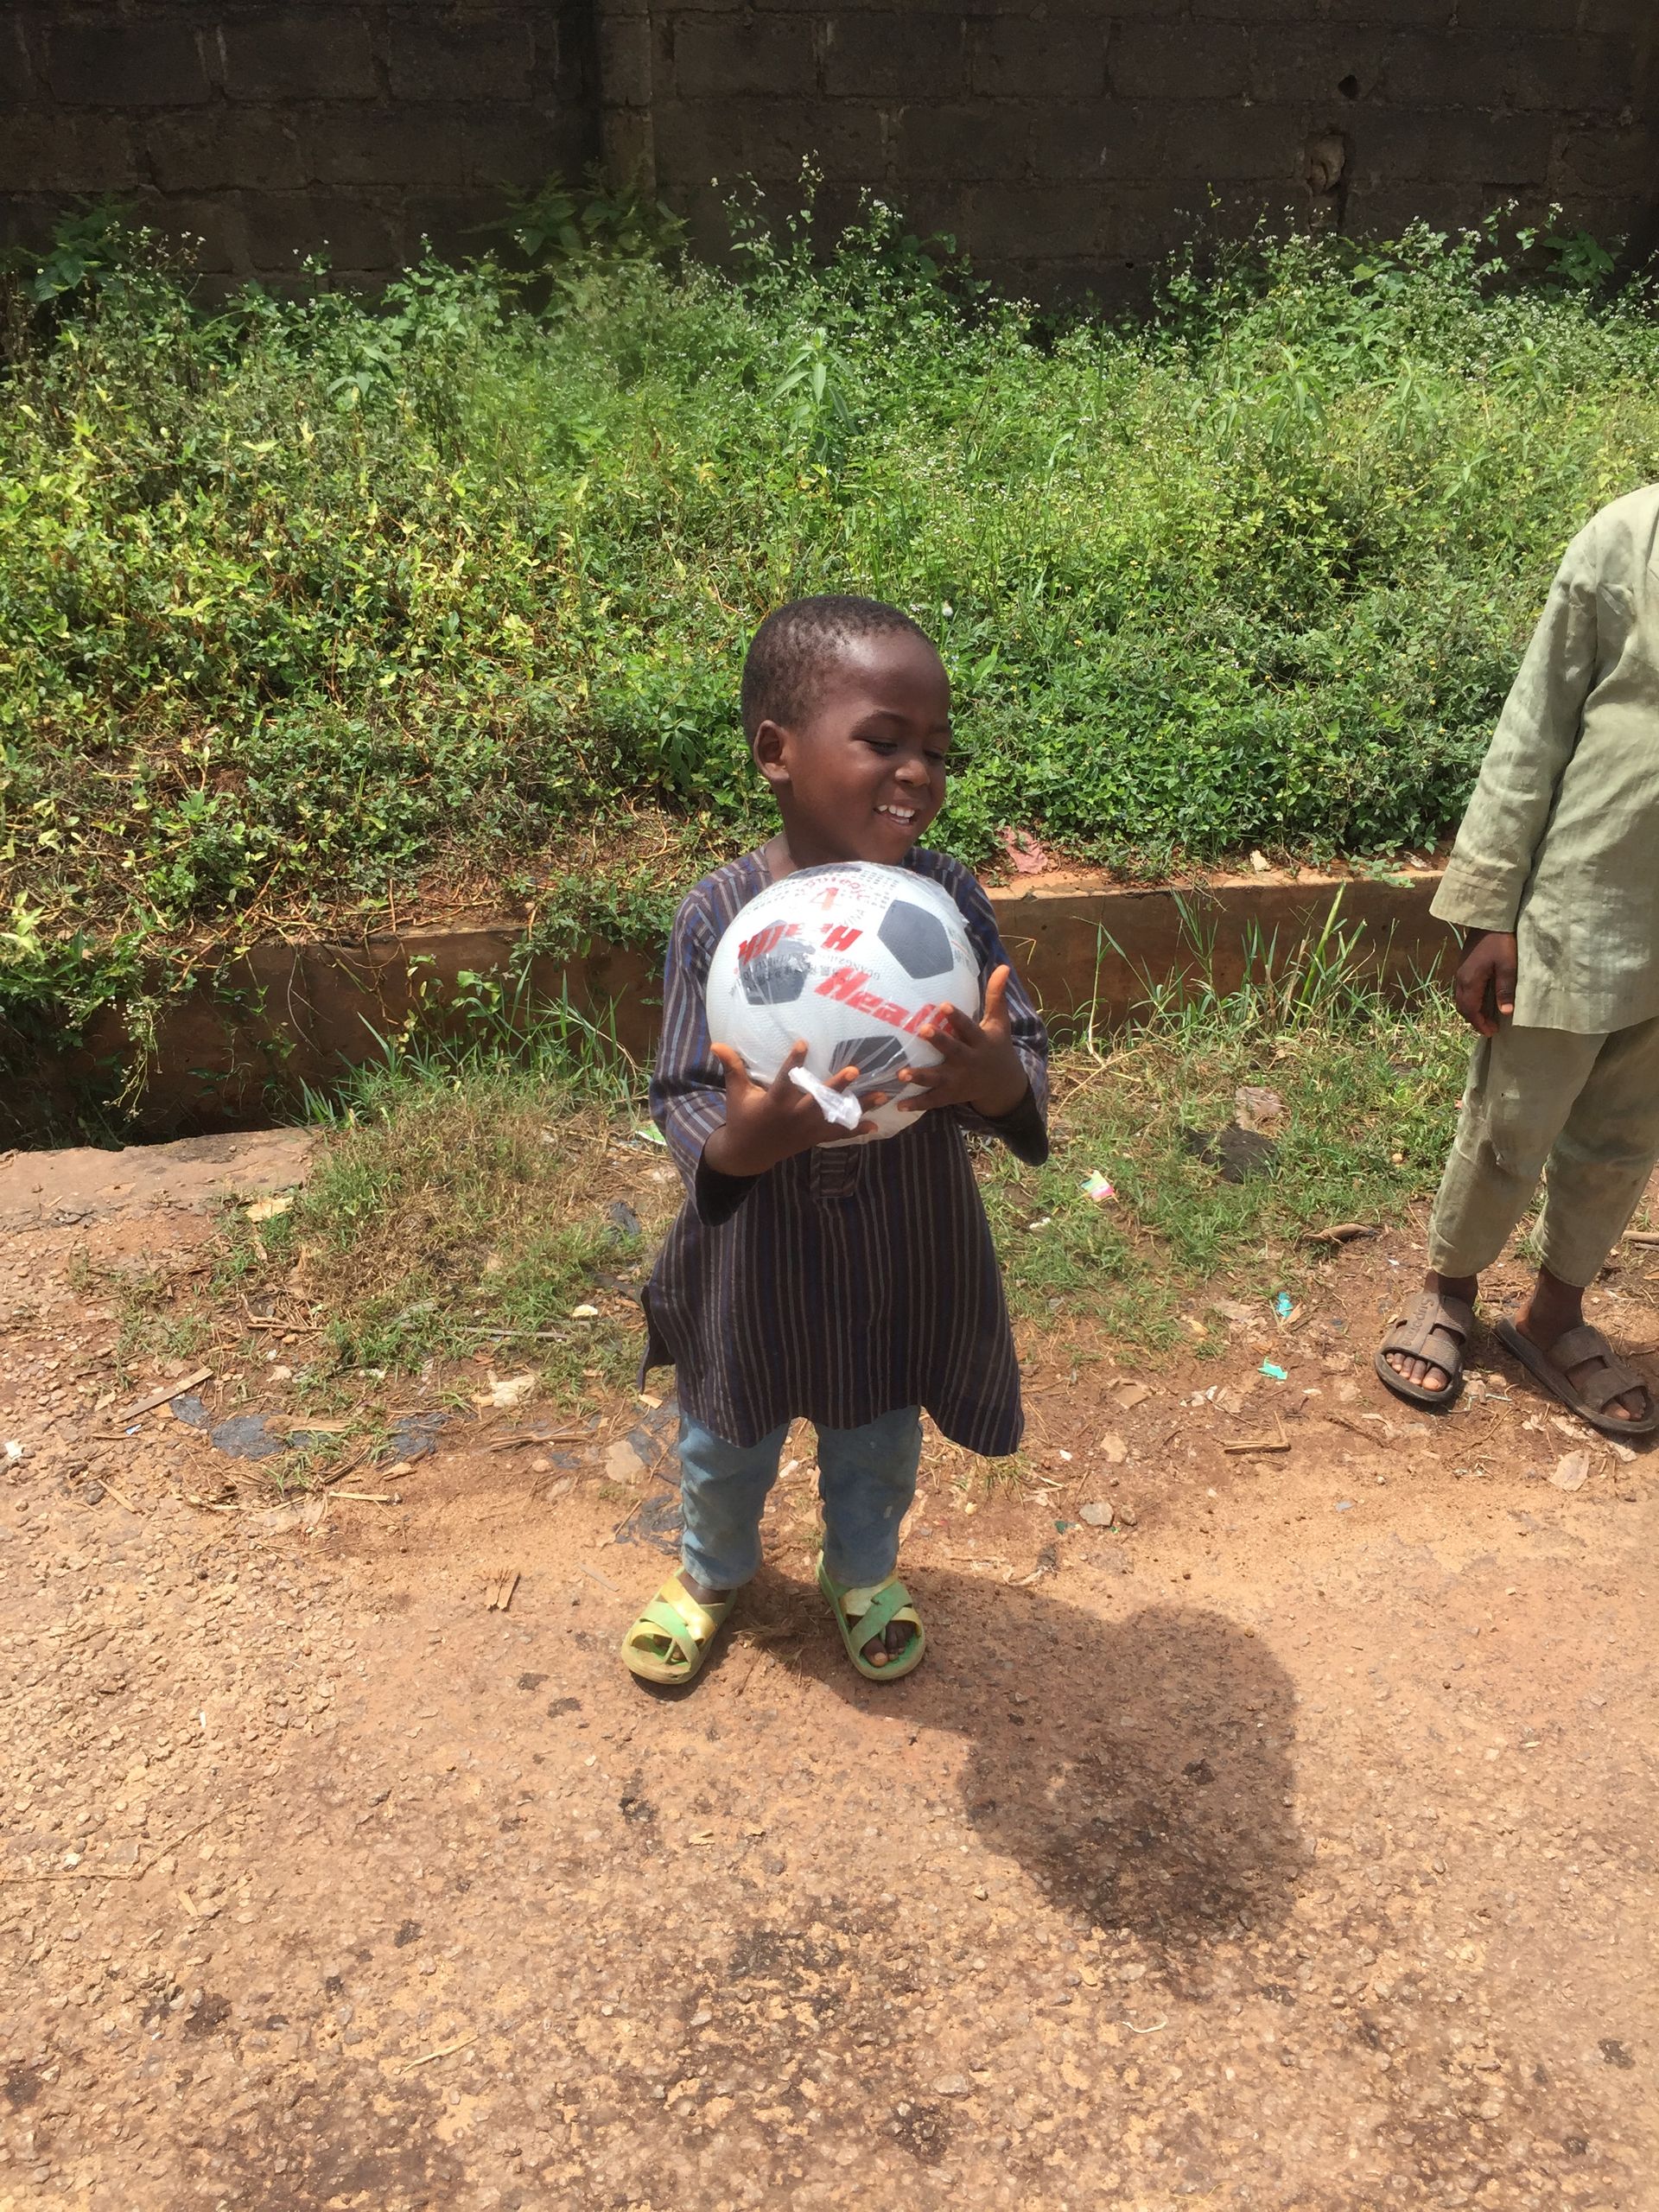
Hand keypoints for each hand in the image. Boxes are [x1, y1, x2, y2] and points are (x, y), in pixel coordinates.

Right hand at [703, 1041, 877, 1177]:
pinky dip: (855, 1130)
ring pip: (836, 1117)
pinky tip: (875, 1124)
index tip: (804, 1043)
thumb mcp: (736, 1093)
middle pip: (818, 1100)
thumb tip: (716, 1043)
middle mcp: (793, 1117)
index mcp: (774, 1104)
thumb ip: (732, 1068)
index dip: (794, 1062)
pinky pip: (837, 1135)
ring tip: (881, 1095)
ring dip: (859, 1107)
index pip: (785, 1081)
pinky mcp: (813, 1139)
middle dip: (837, 1086)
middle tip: (854, 1070)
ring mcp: (806, 1130)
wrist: (747, 1153)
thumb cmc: (742, 1118)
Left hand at [896, 965, 1028, 1121]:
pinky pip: (933, 1100)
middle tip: (922, 1030)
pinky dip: (917, 1104)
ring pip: (938, 1078)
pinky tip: (899, 1104)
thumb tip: (1003, 966)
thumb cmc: (996, 1047)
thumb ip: (996, 996)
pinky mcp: (950, 1095)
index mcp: (980, 1042)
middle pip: (953, 1050)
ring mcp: (959, 1080)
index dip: (956, 1017)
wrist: (1004, 1085)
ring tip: (901, 1074)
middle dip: (939, 1041)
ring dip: (920, 1077)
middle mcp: (969, 1061)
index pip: (968, 1028)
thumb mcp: (999, 1023)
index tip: (943, 1005)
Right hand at [1452, 929, 1517, 1036]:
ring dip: (1472, 1009)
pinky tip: (1483, 997)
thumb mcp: (1507, 966)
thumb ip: (1505, 989)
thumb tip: (1505, 1012)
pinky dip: (1471, 999)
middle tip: (1490, 1027)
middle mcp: (1461, 979)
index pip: (1471, 1010)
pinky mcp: (1464, 965)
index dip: (1480, 1023)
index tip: (1492, 1032)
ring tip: (1486, 1015)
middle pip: (1463, 1006)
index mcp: (1470, 981)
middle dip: (1474, 1019)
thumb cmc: (1499, 942)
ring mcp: (1460, 971)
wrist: (1487, 919)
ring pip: (1461, 998)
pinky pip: (1463, 989)